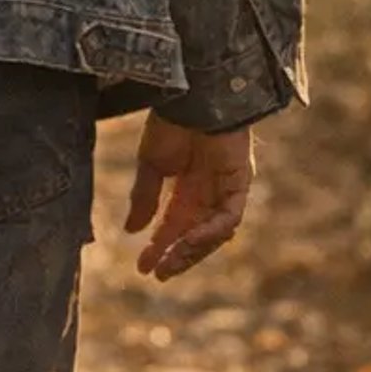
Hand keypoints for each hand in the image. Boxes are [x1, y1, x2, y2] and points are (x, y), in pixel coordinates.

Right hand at [124, 118, 254, 279]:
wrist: (191, 98)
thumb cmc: (170, 124)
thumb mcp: (151, 165)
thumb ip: (144, 198)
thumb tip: (131, 231)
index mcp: (185, 188)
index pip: (174, 227)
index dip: (160, 247)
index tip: (143, 267)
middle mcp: (207, 193)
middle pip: (195, 236)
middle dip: (177, 256)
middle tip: (158, 273)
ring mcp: (225, 190)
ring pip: (213, 233)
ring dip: (193, 250)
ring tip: (171, 261)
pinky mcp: (239, 185)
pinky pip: (229, 218)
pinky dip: (211, 232)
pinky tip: (190, 240)